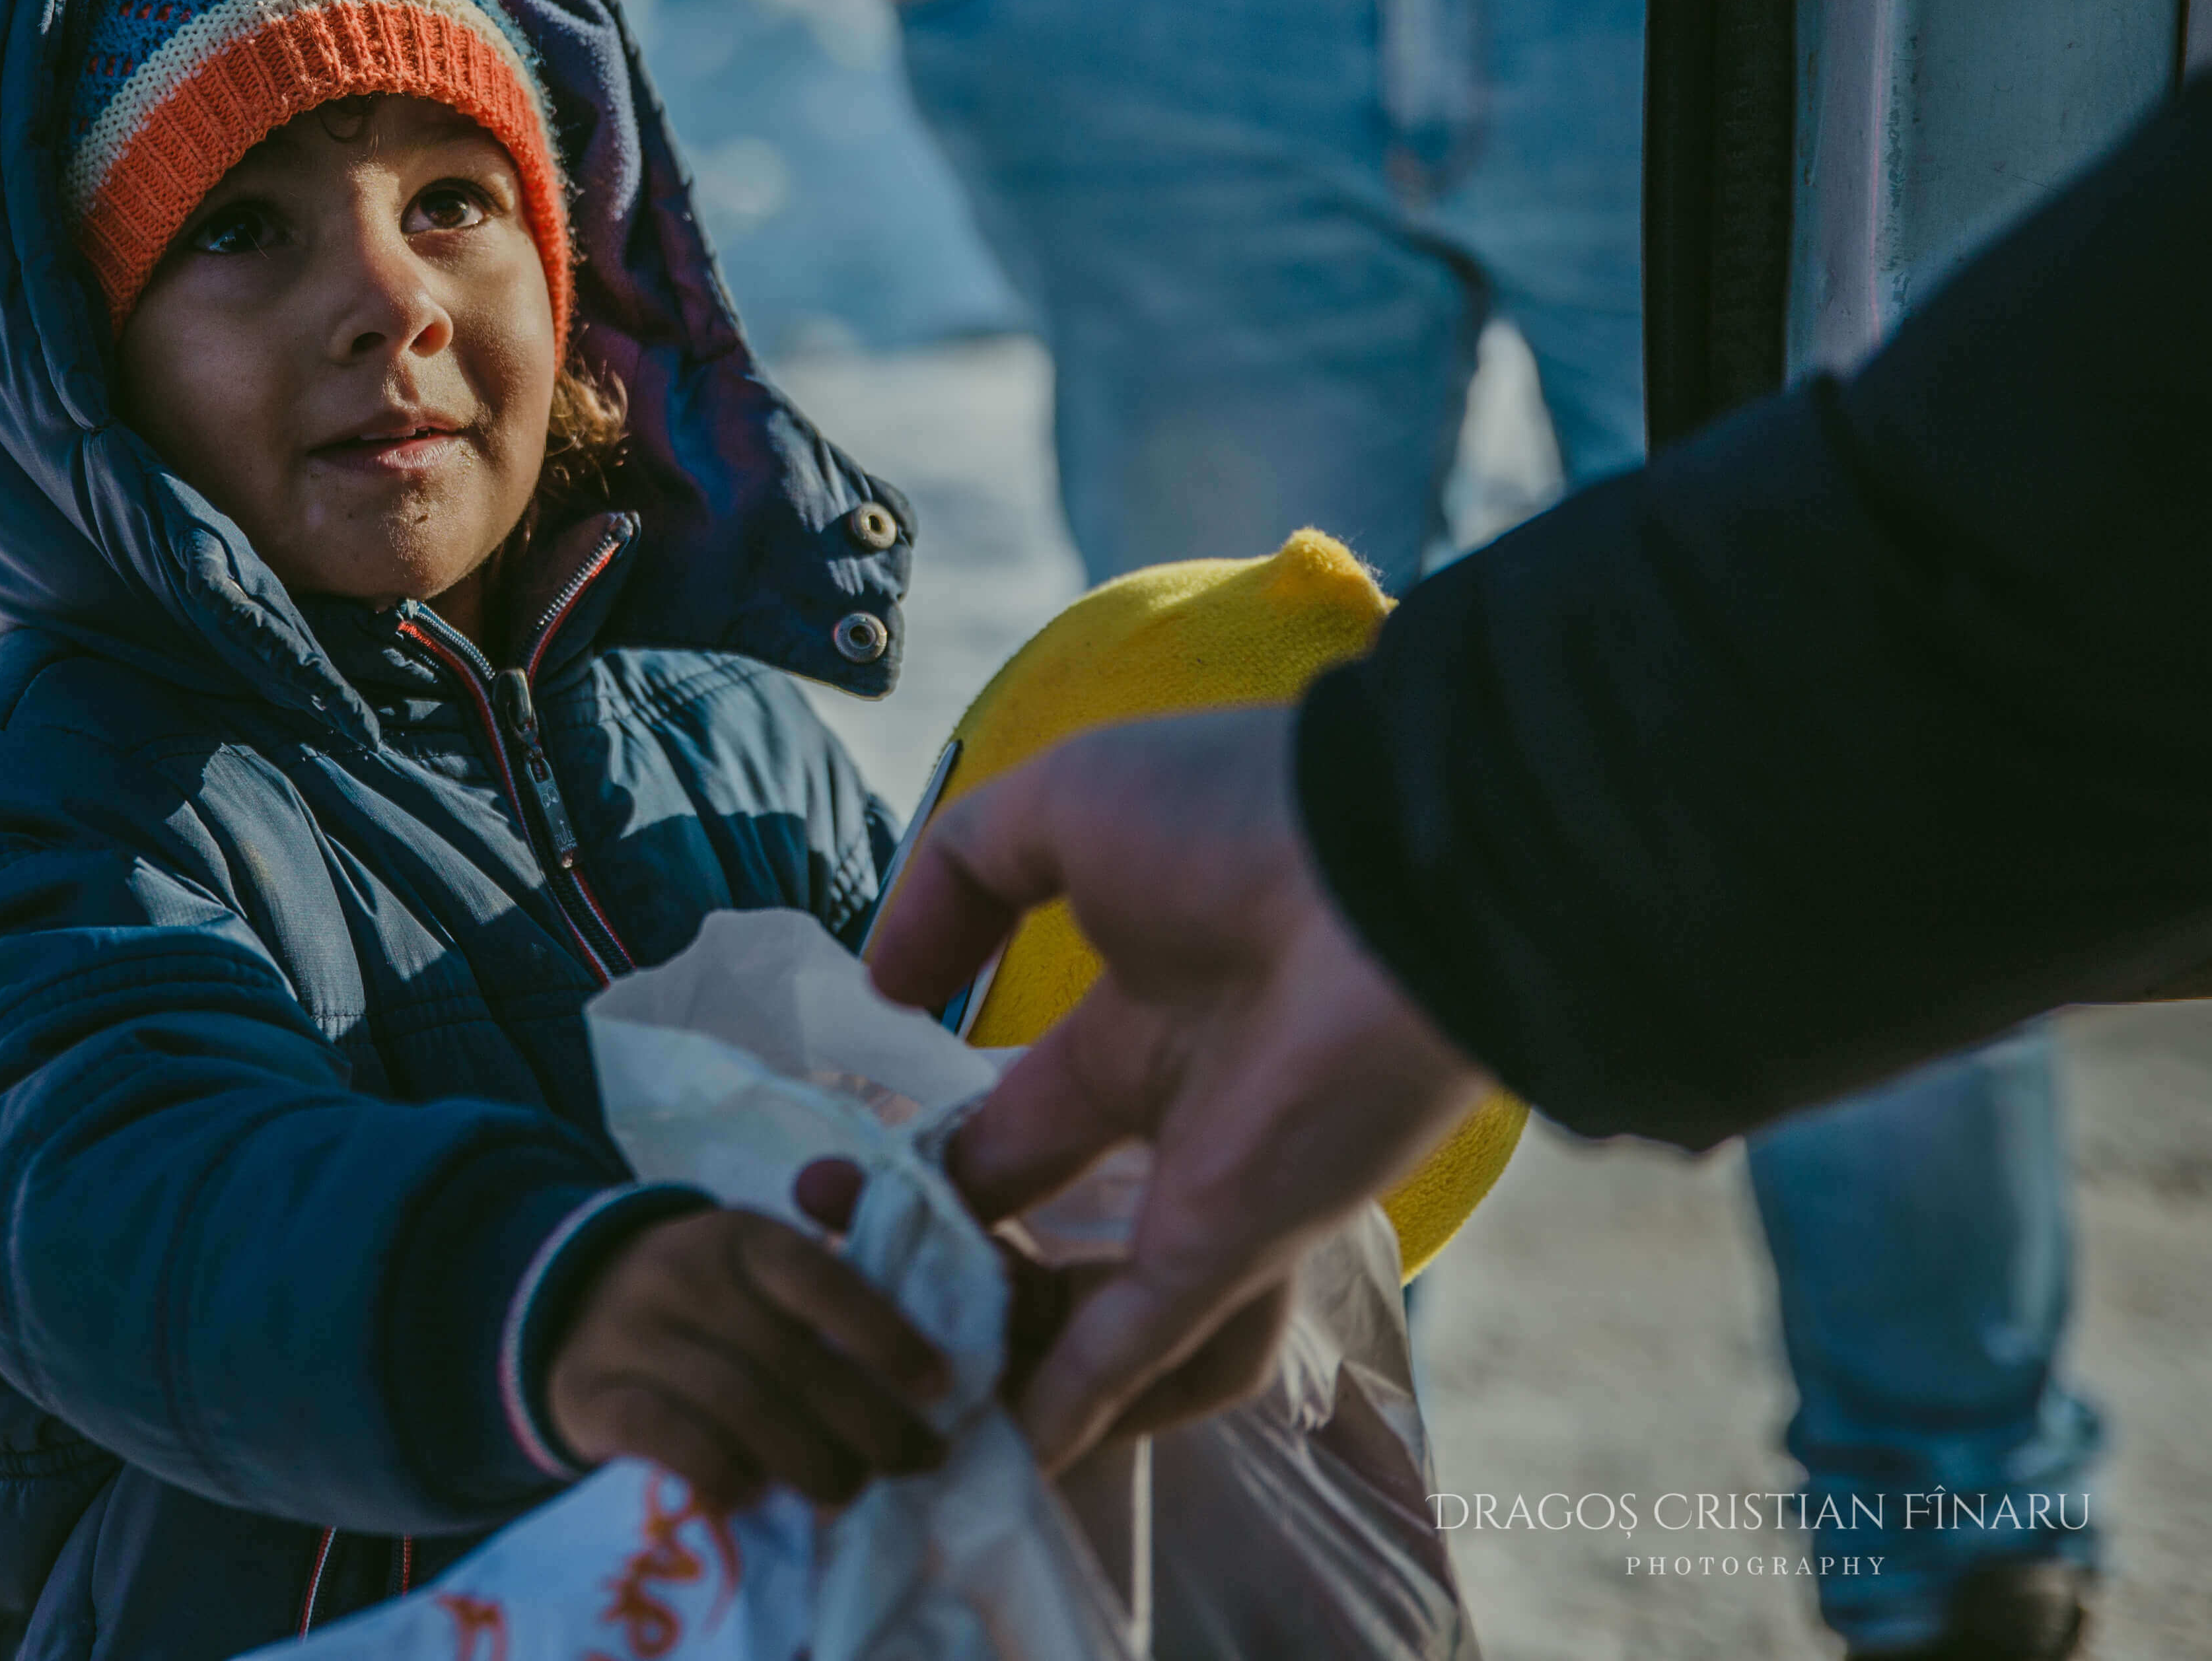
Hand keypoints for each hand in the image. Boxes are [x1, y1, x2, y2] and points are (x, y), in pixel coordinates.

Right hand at [543, 1207, 950, 1511]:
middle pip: (790, 1358)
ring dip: (806, 1459)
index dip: (887, 1336)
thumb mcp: (755, 1272)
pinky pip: (664, 1437)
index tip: (938, 1387)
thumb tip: (924, 1372)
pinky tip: (753, 1497)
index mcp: (738, 1236)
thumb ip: (828, 1298)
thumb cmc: (705, 1305)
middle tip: (913, 1463)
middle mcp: (683, 1272)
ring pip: (736, 1403)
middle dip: (867, 1422)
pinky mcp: (590, 1392)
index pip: (821, 1280)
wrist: (573, 1308)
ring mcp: (630, 1331)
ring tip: (845, 1491)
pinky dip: (719, 1471)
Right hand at [865, 704, 1490, 1475]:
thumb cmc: (1238, 817)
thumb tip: (887, 989)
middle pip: (1045, 1221)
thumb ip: (958, 879)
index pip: (1018, 1116)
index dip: (933, 1158)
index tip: (848, 1192)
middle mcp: (1175, 1113)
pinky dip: (1082, 1395)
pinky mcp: (1239, 1238)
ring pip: (1103, 1309)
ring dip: (1015, 1352)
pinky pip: (1150, 1338)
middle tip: (853, 1281)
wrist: (1393, 867)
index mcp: (1140, 1014)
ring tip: (923, 1390)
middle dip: (948, 1259)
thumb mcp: (1063, 806)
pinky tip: (1007, 1435)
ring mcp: (1210, 1187)